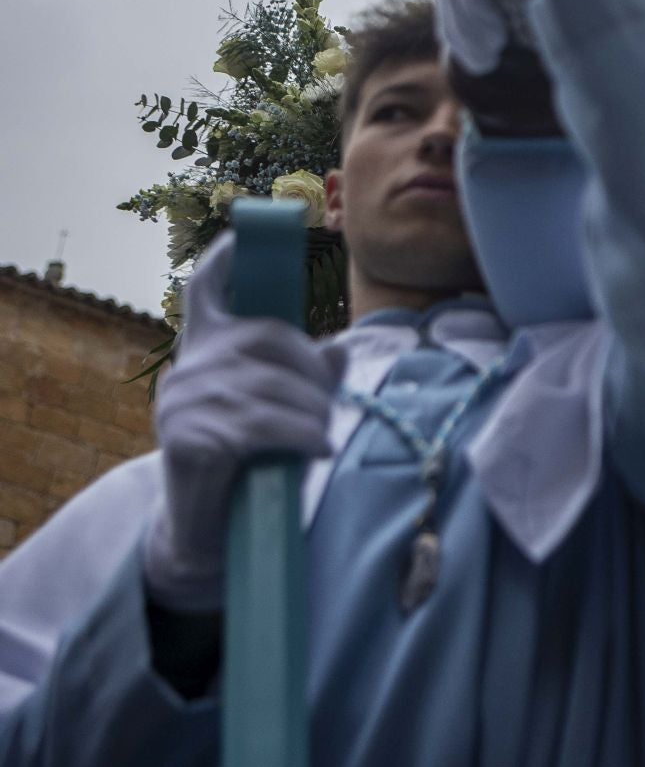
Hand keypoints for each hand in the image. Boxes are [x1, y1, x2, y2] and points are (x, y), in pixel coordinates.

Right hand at [143, 235, 341, 611]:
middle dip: (311, 374)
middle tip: (329, 409)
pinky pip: (260, 424)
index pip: (204, 293)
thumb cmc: (252, 464)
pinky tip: (315, 450)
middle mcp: (188, 369)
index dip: (222, 261)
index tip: (239, 234)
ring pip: (271, 387)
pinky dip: (299, 435)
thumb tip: (339, 348)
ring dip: (311, 413)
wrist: (213, 532)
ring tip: (321, 437)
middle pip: (267, 341)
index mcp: (206, 352)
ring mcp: (182, 401)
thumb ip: (305, 378)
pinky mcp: (187, 437)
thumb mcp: (282, 412)